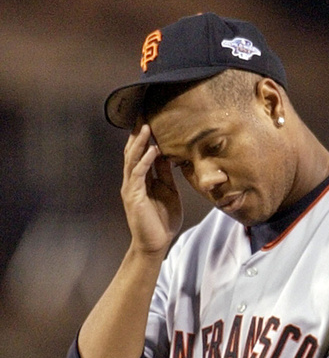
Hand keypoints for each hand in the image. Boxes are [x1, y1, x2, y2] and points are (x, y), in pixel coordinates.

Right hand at [122, 121, 182, 252]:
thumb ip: (165, 175)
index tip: (150, 120)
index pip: (141, 152)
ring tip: (147, 127)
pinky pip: (138, 174)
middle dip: (138, 134)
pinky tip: (152, 151)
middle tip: (143, 114)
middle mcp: (133, 180)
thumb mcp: (169, 192)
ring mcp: (131, 187)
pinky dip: (145, 161)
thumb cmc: (162, 220)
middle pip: (133, 151)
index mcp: (142, 179)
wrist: (156, 243)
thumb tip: (168, 156)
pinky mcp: (133, 195)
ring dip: (141, 143)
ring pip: (133, 159)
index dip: (145, 137)